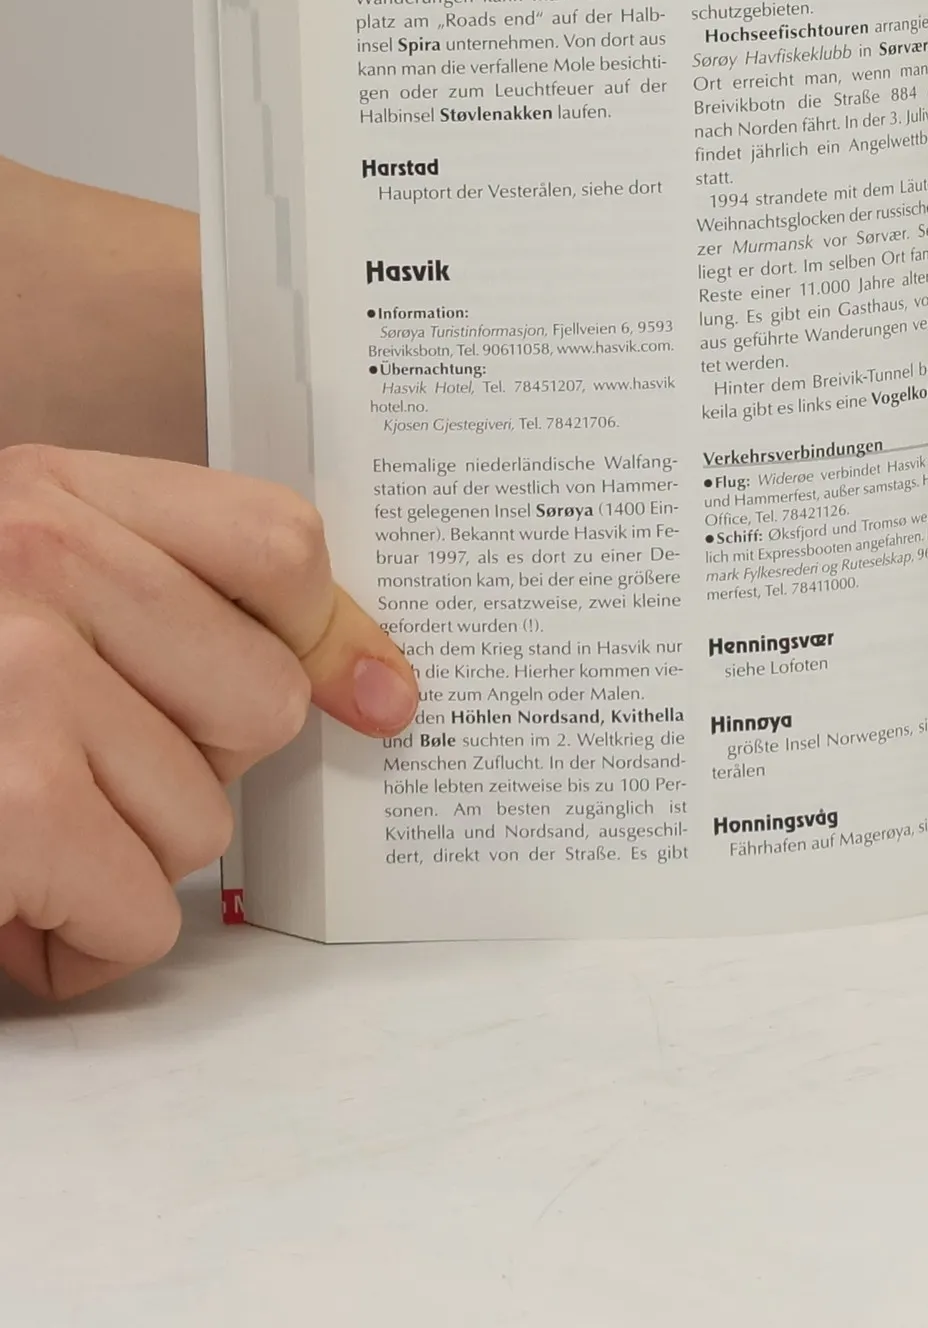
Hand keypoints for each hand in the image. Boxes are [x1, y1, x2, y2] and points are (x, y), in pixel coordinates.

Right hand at [0, 445, 416, 1000]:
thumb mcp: (26, 586)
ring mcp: (16, 686)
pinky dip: (80, 937)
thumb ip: (190, 603)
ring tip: (19, 826)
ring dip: (122, 855)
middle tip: (82, 767)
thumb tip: (385, 693)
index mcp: (48, 495)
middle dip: (190, 764)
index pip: (277, 545)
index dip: (325, 634)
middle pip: (261, 702)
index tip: (360, 695)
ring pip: (204, 821)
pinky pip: (143, 912)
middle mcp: (36, 567)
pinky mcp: (6, 808)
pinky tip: (10, 899)